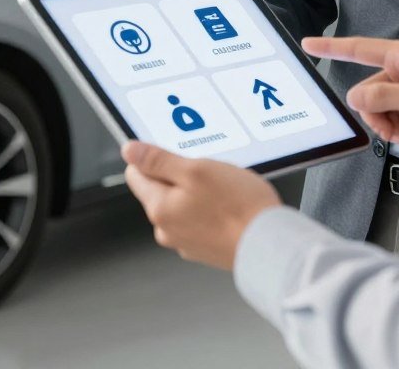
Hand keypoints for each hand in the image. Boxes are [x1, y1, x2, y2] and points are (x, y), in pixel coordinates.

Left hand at [122, 141, 281, 269]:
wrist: (268, 244)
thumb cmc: (238, 206)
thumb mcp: (196, 170)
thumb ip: (159, 160)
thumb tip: (129, 151)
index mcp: (159, 208)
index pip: (136, 174)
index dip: (155, 158)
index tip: (178, 154)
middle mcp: (166, 229)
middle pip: (160, 189)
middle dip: (180, 175)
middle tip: (208, 171)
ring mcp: (185, 241)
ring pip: (181, 203)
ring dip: (197, 192)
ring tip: (224, 189)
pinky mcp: (203, 247)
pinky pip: (198, 218)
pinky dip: (210, 209)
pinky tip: (229, 205)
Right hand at [302, 36, 398, 150]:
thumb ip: (382, 98)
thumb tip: (354, 98)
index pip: (359, 49)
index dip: (332, 47)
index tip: (308, 44)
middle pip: (369, 93)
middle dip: (378, 116)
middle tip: (395, 129)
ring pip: (382, 110)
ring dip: (391, 127)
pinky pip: (397, 120)